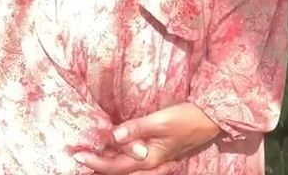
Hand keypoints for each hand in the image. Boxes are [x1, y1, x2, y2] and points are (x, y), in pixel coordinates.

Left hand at [72, 101, 220, 172]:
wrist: (211, 120)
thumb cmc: (186, 118)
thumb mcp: (160, 121)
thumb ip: (137, 128)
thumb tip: (113, 136)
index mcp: (149, 159)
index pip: (115, 166)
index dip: (95, 162)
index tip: (77, 155)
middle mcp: (151, 165)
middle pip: (120, 172)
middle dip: (100, 166)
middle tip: (81, 158)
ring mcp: (158, 163)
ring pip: (129, 170)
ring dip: (111, 164)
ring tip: (95, 156)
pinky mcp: (162, 156)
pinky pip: (138, 163)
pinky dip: (125, 160)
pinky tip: (120, 152)